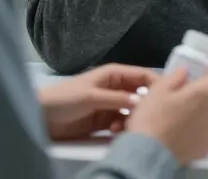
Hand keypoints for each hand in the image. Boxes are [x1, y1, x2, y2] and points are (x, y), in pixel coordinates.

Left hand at [39, 64, 155, 140]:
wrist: (42, 117)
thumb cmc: (64, 98)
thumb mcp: (91, 96)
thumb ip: (117, 98)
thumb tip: (142, 101)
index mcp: (114, 74)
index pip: (142, 75)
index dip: (156, 84)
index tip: (166, 98)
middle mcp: (116, 87)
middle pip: (140, 94)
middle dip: (144, 106)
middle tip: (143, 118)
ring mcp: (111, 104)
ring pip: (133, 110)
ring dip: (132, 119)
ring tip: (123, 127)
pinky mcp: (105, 120)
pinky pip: (122, 122)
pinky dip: (123, 127)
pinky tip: (115, 132)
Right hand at [129, 63, 207, 165]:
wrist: (148, 154)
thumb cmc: (152, 120)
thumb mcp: (157, 90)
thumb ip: (175, 76)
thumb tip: (186, 72)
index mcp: (203, 93)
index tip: (203, 72)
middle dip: (201, 94)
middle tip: (181, 98)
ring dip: (200, 113)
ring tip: (178, 119)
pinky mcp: (206, 147)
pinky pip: (206, 133)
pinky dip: (198, 131)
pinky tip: (181, 134)